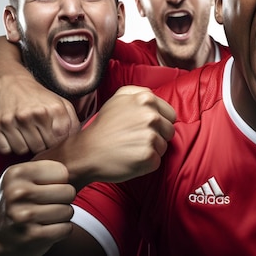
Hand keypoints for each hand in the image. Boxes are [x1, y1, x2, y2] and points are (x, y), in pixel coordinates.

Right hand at [0, 74, 79, 154]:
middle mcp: (31, 114)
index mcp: (52, 109)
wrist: (11, 83)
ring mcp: (10, 120)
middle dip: (41, 144)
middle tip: (37, 134)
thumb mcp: (61, 103)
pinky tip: (13, 135)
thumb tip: (76, 142)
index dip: (55, 143)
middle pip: (40, 148)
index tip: (52, 137)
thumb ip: (73, 122)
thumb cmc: (40, 97)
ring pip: (22, 150)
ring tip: (26, 133)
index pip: (58, 142)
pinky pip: (5, 149)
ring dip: (25, 146)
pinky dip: (9, 146)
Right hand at [0, 160, 74, 255]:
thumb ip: (46, 167)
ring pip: (69, 211)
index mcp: (17, 173)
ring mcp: (24, 216)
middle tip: (46, 203)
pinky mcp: (31, 236)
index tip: (46, 187)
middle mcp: (18, 193)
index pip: (63, 172)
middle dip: (63, 199)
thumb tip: (82, 160)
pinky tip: (45, 228)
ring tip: (44, 215)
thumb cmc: (16, 199)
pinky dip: (61, 230)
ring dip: (62, 216)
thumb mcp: (22, 177)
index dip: (60, 181)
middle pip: (69, 191)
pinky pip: (66, 229)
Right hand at [39, 85, 176, 187]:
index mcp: (146, 99)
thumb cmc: (104, 126)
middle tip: (135, 139)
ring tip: (131, 147)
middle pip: (169, 130)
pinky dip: (146, 163)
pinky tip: (130, 158)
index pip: (170, 115)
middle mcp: (151, 116)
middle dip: (157, 136)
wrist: (86, 152)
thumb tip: (155, 97)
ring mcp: (150, 136)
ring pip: (164, 146)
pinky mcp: (148, 156)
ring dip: (151, 149)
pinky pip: (157, 161)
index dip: (159, 123)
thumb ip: (140, 93)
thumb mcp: (119, 98)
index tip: (142, 127)